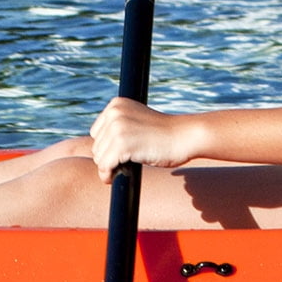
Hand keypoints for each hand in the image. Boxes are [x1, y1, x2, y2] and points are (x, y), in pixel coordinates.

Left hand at [88, 97, 203, 176]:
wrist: (185, 136)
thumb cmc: (164, 134)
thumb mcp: (137, 121)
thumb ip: (119, 126)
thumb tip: (96, 148)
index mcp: (116, 104)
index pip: (97, 133)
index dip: (108, 146)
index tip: (122, 154)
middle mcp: (114, 112)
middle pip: (97, 146)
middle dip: (108, 157)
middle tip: (126, 162)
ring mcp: (117, 128)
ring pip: (99, 158)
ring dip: (110, 167)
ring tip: (127, 166)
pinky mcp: (122, 144)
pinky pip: (104, 167)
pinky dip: (107, 175)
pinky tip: (115, 177)